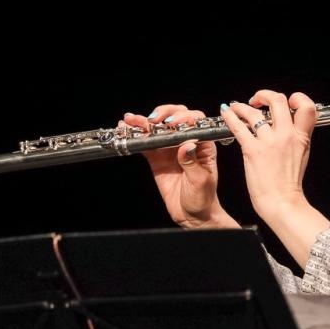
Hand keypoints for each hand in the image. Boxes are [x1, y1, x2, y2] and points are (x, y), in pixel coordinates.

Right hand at [119, 104, 235, 228]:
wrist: (192, 214)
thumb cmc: (202, 198)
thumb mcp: (200, 181)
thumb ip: (192, 163)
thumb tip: (186, 145)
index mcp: (203, 144)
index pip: (195, 121)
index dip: (184, 117)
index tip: (173, 124)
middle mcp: (187, 141)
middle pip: (176, 117)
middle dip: (164, 114)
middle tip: (153, 120)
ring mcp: (170, 148)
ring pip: (158, 127)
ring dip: (144, 121)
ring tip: (132, 120)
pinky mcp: (157, 157)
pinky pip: (145, 143)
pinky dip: (135, 135)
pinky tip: (126, 128)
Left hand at [219, 89, 318, 221]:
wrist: (281, 202)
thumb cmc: (289, 184)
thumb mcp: (302, 155)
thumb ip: (298, 137)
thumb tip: (292, 125)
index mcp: (301, 137)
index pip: (307, 107)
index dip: (297, 98)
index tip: (288, 100)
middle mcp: (286, 136)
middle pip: (278, 101)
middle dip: (265, 95)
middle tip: (258, 100)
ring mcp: (268, 142)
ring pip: (254, 112)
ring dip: (242, 106)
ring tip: (237, 107)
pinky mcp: (252, 150)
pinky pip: (238, 126)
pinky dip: (230, 116)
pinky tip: (227, 113)